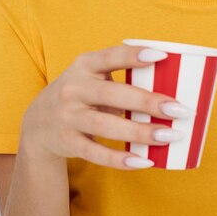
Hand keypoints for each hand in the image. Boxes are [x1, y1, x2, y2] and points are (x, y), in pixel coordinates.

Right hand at [20, 44, 192, 169]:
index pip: (111, 56)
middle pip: (112, 94)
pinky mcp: (67, 141)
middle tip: (179, 109)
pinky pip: (96, 152)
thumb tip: (171, 89)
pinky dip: (120, 158)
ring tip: (169, 135)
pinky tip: (144, 161)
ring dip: (139, 131)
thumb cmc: (82, 94)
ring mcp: (68, 115)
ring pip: (105, 124)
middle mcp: (73, 88)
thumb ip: (121, 77)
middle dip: (147, 101)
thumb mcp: (92, 76)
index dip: (134, 55)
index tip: (162, 55)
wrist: (38, 123)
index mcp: (84, 64)